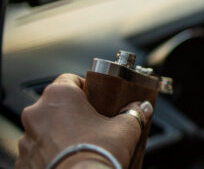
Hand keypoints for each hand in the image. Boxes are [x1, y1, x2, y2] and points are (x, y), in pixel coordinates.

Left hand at [16, 74, 152, 168]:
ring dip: (60, 134)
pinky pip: (39, 151)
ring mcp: (27, 138)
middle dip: (74, 114)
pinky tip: (69, 160)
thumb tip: (142, 108)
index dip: (87, 89)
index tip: (98, 100)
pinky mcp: (24, 160)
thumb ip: (133, 113)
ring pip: (46, 129)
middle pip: (57, 105)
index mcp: (59, 96)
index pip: (71, 80)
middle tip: (94, 125)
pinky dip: (51, 154)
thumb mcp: (125, 129)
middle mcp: (37, 113)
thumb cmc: (96, 154)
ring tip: (81, 146)